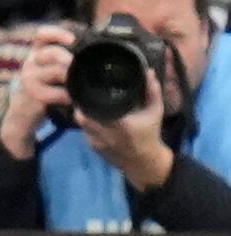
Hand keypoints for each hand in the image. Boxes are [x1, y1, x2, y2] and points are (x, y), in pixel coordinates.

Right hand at [0, 24, 76, 159]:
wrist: (20, 117)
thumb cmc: (41, 92)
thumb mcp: (47, 73)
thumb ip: (61, 61)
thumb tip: (90, 52)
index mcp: (35, 54)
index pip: (42, 35)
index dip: (57, 33)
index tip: (73, 40)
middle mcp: (30, 63)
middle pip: (53, 52)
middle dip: (70, 59)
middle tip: (80, 67)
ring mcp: (29, 79)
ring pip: (58, 72)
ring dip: (73, 79)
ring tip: (78, 86)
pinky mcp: (33, 95)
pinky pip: (57, 93)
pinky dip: (68, 97)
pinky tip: (71, 100)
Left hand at [78, 64, 174, 192]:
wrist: (143, 163)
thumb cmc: (150, 135)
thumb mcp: (155, 112)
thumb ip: (152, 92)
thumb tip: (148, 72)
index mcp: (119, 124)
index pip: (93, 109)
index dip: (86, 98)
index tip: (88, 87)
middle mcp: (104, 134)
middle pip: (81, 116)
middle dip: (80, 104)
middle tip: (85, 93)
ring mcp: (95, 142)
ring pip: (80, 123)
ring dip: (83, 113)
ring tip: (87, 102)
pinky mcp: (91, 147)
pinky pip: (84, 131)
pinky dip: (87, 123)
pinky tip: (93, 117)